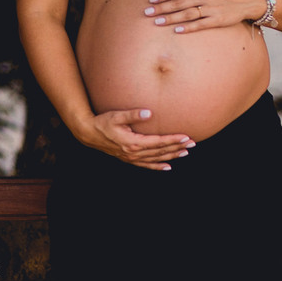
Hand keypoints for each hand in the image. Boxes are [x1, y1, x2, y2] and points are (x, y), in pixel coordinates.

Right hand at [76, 108, 195, 170]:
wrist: (88, 134)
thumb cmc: (103, 122)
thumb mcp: (117, 116)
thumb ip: (133, 114)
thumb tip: (150, 112)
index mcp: (133, 142)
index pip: (159, 142)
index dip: (174, 140)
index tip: (187, 137)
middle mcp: (134, 153)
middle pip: (160, 151)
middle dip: (177, 148)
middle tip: (193, 144)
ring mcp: (131, 157)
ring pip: (155, 159)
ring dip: (171, 156)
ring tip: (185, 153)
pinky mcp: (128, 158)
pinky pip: (146, 165)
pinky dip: (157, 166)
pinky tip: (167, 167)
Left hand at [143, 0, 265, 33]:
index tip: (152, 0)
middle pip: (179, 3)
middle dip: (162, 8)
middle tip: (148, 12)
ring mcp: (211, 9)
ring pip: (187, 14)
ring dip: (171, 18)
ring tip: (157, 22)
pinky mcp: (217, 20)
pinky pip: (200, 24)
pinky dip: (188, 27)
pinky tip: (177, 30)